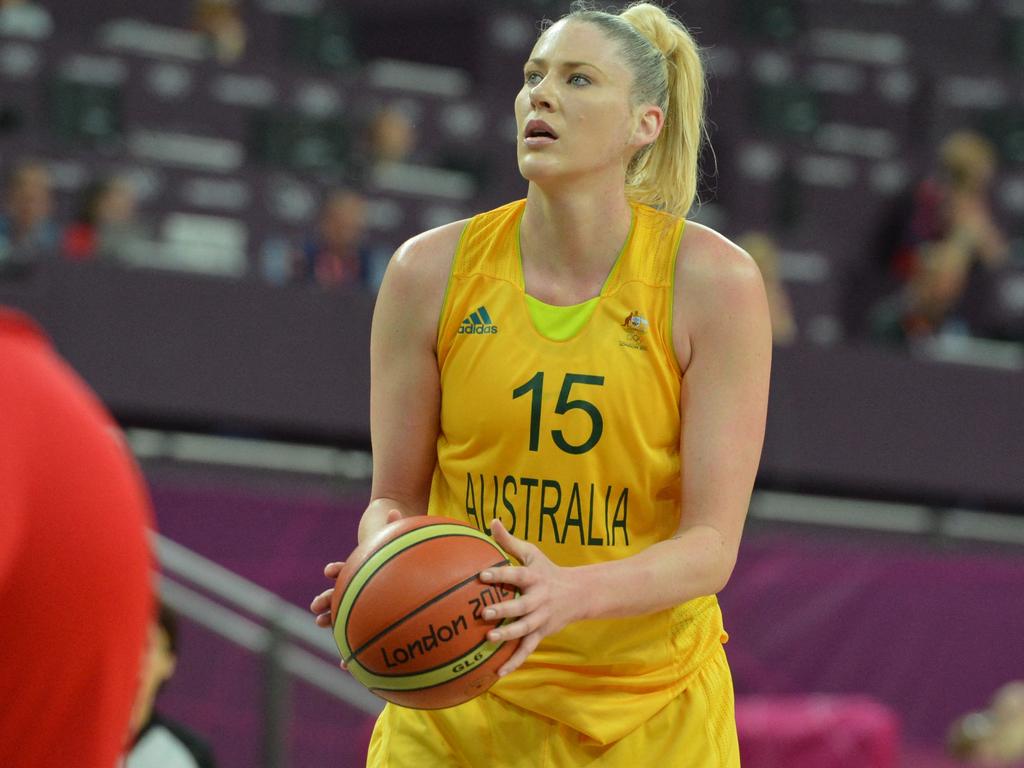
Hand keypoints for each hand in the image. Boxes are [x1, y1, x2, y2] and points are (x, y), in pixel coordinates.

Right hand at [310, 508, 403, 668]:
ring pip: (345, 617)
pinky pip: (364, 638)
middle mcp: (360, 588)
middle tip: (315, 608)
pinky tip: (347, 666)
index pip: (348, 569)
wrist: (406, 571)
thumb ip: (396, 528)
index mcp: (365, 570)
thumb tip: (396, 510)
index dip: (338, 570)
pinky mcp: (373, 621)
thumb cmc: (402, 556)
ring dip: (335, 625)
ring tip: (328, 635)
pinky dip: (355, 652)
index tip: (329, 571)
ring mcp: (365, 605)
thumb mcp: (400, 543)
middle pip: (339, 594)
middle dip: (326, 601)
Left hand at [478, 519, 586, 677]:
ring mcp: (540, 619)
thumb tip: (491, 520)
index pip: (516, 575)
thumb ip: (509, 541)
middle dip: (503, 609)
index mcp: (534, 578)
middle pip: (520, 606)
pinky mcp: (541, 634)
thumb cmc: (547, 571)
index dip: (500, 575)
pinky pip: (526, 650)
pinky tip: (497, 673)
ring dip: (508, 635)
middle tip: (484, 612)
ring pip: (524, 630)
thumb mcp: (532, 554)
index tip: (482, 574)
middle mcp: (538, 600)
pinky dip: (514, 662)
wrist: (579, 595)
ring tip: (489, 638)